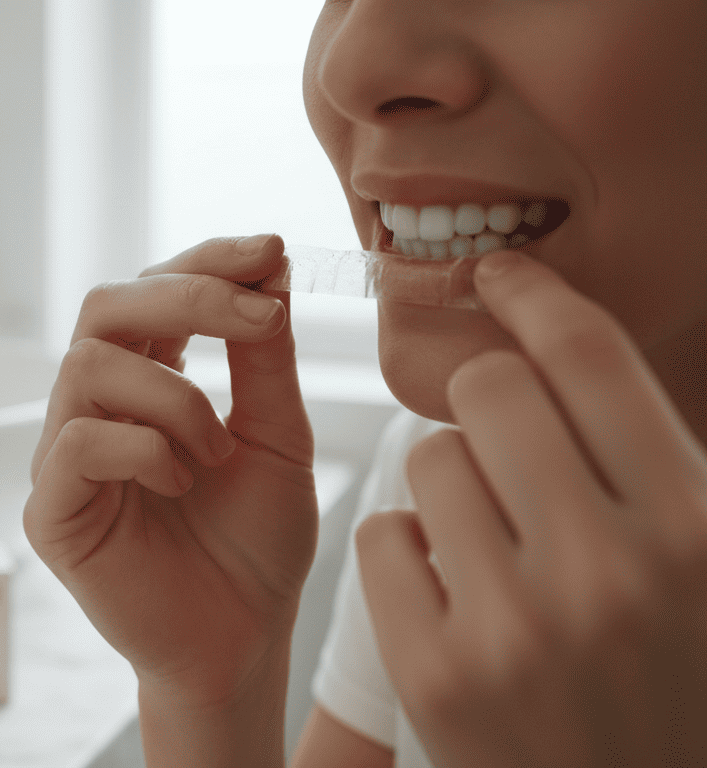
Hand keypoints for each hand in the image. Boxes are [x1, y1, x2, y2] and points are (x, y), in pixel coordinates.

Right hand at [25, 233, 319, 708]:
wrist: (241, 642)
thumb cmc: (256, 545)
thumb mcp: (277, 436)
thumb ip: (264, 358)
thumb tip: (270, 263)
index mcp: (145, 383)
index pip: (152, 291)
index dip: (205, 260)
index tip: (271, 252)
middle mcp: (95, 408)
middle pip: (104, 306)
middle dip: (186, 295)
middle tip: (260, 319)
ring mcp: (65, 457)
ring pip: (89, 365)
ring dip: (175, 397)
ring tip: (218, 453)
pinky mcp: (51, 511)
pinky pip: (77, 440)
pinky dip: (143, 447)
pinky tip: (183, 483)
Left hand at [358, 251, 706, 766]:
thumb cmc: (668, 674)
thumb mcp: (702, 562)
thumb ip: (655, 459)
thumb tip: (572, 338)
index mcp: (694, 528)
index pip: (590, 360)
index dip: (537, 295)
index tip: (501, 275)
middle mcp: (611, 570)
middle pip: (491, 390)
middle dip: (486, 398)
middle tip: (501, 439)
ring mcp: (516, 628)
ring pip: (428, 459)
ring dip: (450, 481)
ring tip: (490, 539)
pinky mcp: (436, 672)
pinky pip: (382, 536)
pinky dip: (409, 551)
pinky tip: (450, 592)